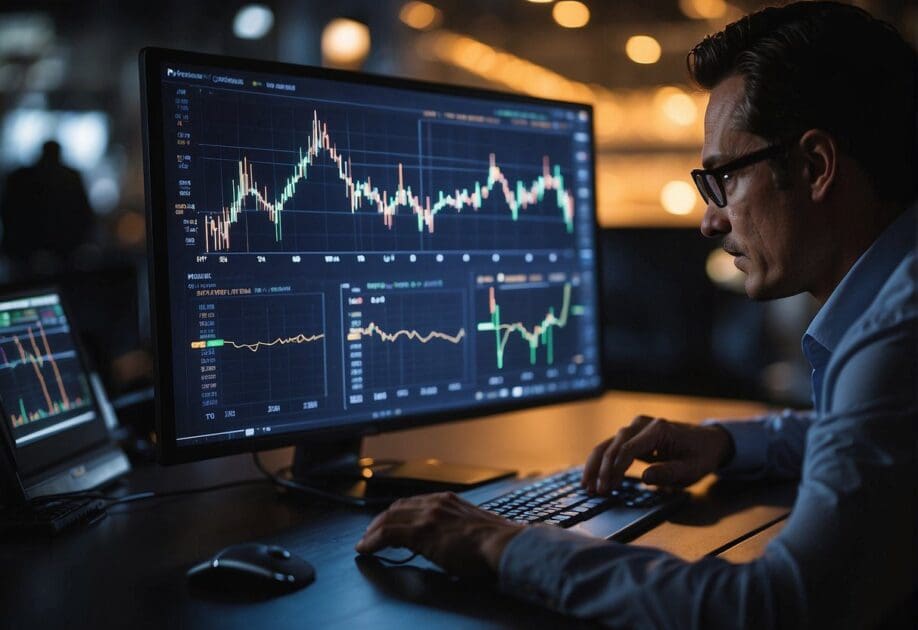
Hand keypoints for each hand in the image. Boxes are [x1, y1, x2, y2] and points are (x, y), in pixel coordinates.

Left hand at [355, 492, 524, 577]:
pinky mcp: (422, 532)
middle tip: (370, 533)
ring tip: (364, 542)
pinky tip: (365, 548)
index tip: (390, 523)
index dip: (397, 513)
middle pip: (397, 507)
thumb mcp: (475, 527)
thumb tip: (455, 541)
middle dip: (380, 520)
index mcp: (449, 500)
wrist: (504, 544)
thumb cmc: (497, 542)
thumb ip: (460, 528)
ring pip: (389, 517)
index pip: (414, 502)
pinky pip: (388, 533)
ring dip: (372, 531)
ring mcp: (428, 515)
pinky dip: (372, 540)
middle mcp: (436, 503)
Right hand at [581, 415, 733, 493]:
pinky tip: (592, 477)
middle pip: (613, 445)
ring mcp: (634, 427)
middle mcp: (642, 424)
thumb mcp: (692, 469)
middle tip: (596, 492)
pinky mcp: (631, 435)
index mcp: (658, 429)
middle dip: (602, 470)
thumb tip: (644, 477)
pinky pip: (611, 447)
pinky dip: (600, 463)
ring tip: (586, 486)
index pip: (629, 448)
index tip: (609, 487)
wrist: (707, 441)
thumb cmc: (700, 456)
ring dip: (595, 466)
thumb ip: (669, 472)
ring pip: (607, 444)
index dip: (616, 469)